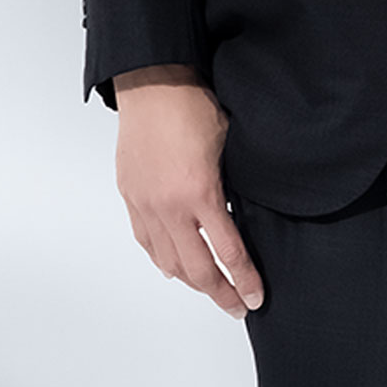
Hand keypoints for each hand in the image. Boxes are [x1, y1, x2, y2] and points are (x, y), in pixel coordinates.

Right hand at [113, 65, 264, 318]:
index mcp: (200, 192)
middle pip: (198, 270)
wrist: (153, 82)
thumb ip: (232, 183)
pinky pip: (147, 242)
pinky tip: (175, 265)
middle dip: (221, 292)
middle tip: (237, 305)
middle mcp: (170, 207)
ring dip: (192, 281)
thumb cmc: (193, 104)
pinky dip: (163, 260)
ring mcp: (146, 205)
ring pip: (169, 263)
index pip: (228, 251)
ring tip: (211, 288)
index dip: (244, 279)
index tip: (255, 297)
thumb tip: (242, 209)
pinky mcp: (131, 197)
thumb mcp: (228, 143)